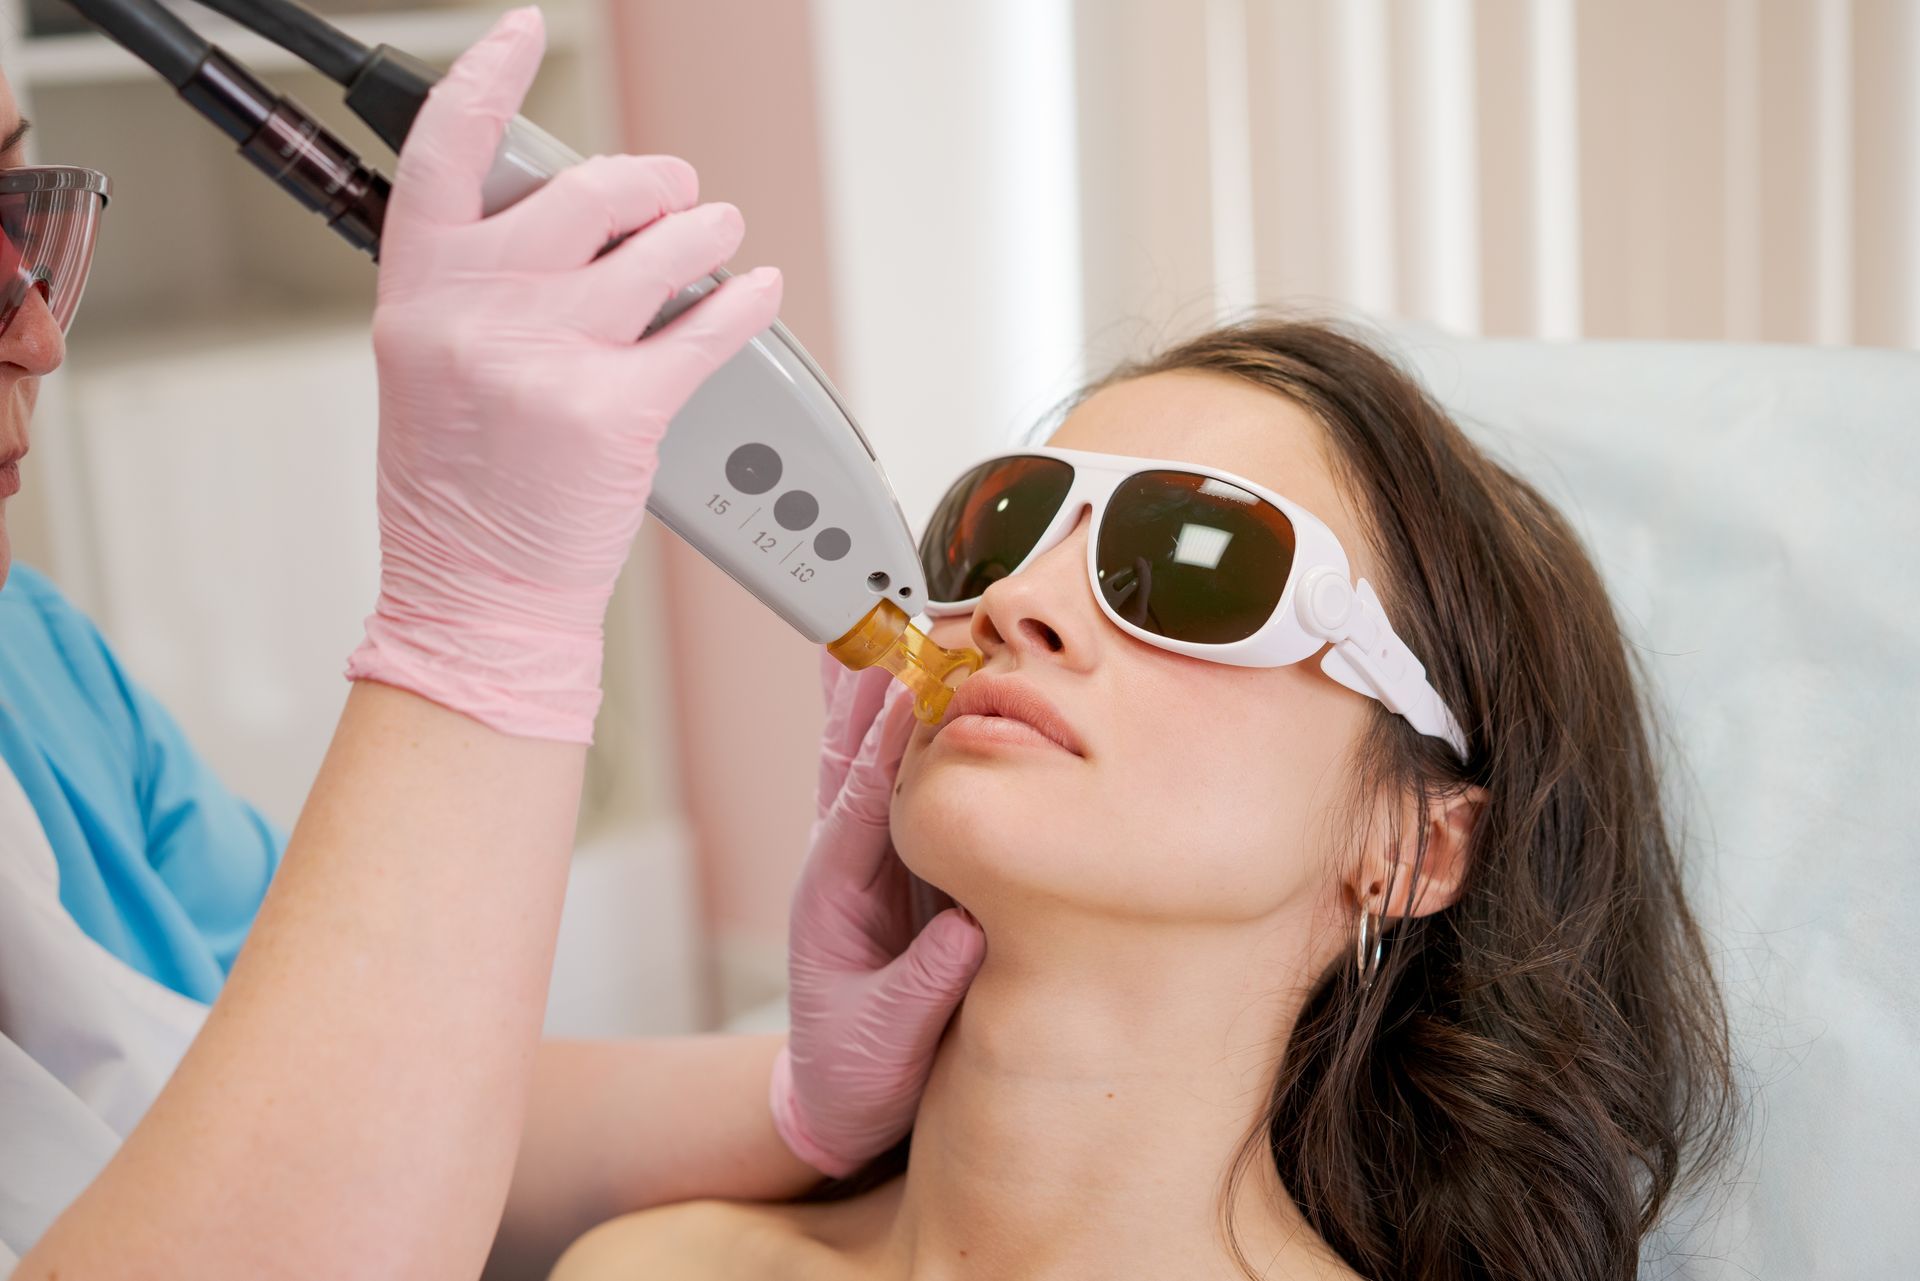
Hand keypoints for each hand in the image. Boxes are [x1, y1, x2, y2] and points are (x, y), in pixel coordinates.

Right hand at [344, 5, 782, 741]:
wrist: (471, 598)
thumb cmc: (455, 497)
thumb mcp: (428, 371)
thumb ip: (474, 292)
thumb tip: (555, 233)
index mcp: (421, 292)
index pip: (446, 151)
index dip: (488, 76)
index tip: (524, 31)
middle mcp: (479, 311)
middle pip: (583, 191)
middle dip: (648, 180)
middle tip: (677, 191)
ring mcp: (548, 358)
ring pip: (658, 250)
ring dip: (705, 230)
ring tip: (719, 233)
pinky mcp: (616, 412)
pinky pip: (705, 330)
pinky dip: (743, 303)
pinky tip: (755, 291)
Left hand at [770, 654, 987, 1176]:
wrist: (837, 1103)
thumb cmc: (857, 1073)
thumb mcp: (889, 1041)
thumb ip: (926, 987)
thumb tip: (972, 930)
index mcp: (834, 895)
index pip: (861, 802)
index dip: (886, 743)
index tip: (907, 681)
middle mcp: (845, 862)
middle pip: (852, 757)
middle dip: (869, 686)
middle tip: (887, 611)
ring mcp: (870, 859)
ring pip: (868, 758)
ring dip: (877, 690)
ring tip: (889, 614)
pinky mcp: (898, 865)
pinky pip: (896, 784)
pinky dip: (897, 728)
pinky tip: (905, 679)